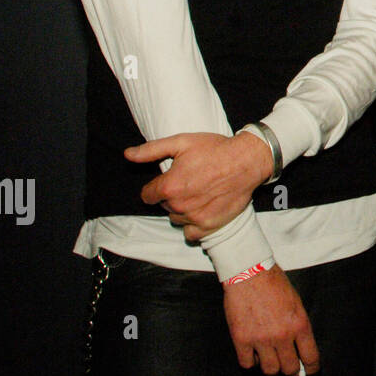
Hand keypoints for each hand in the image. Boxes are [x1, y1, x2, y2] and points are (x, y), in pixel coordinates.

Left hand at [131, 131, 271, 240]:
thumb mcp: (182, 142)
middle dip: (172, 196)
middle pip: (164, 206)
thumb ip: (151, 150)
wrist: (247, 161)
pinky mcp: (209, 225)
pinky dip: (193, 225)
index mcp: (169, 186)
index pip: (147, 195)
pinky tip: (202, 210)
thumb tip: (128, 155)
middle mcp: (179, 205)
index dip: (157, 186)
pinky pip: (190, 234)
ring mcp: (194, 217)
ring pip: (177, 218)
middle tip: (190, 182)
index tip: (170, 179)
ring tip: (199, 194)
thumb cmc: (215, 149)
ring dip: (182, 209)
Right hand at [223, 265, 319, 375]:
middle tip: (289, 370)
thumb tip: (300, 347)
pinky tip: (254, 355)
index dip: (311, 369)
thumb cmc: (274, 284)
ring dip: (272, 370)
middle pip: (290, 369)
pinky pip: (248, 364)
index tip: (310, 372)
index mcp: (299, 325)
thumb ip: (298, 326)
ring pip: (270, 371)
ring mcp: (261, 339)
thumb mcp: (296, 303)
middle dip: (291, 372)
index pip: (311, 357)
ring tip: (271, 363)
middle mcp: (282, 335)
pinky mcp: (241, 340)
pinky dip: (252, 362)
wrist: (249, 273)